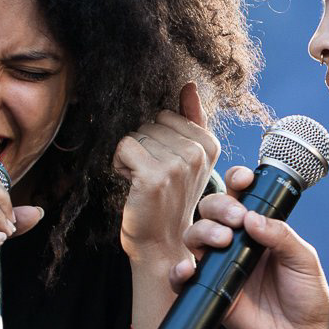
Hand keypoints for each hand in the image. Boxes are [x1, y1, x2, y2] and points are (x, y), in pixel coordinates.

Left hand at [113, 82, 220, 272]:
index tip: (165, 165)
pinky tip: (132, 184)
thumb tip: (189, 85)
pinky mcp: (155, 176)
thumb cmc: (170, 199)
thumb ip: (191, 119)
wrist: (162, 243)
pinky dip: (120, 164)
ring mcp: (178, 164)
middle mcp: (197, 152)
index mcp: (209, 144)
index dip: (159, 138)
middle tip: (153, 176)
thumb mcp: (188, 159)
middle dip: (145, 147)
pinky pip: (124, 147)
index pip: (166, 114)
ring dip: (132, 158)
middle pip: (150, 123)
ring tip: (144, 182)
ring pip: (136, 135)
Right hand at [177, 165, 328, 328]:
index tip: (243, 179)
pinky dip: (179, 270)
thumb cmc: (308, 295)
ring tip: (222, 241)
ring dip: (202, 231)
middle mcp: (236, 243)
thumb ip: (281, 236)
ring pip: (194, 236)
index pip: (240, 196)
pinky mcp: (211, 292)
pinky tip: (188, 267)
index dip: (236, 182)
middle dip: (219, 206)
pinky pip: (185, 279)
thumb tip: (253, 217)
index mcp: (259, 229)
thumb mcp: (303, 259)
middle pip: (211, 211)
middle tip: (235, 218)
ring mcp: (221, 266)